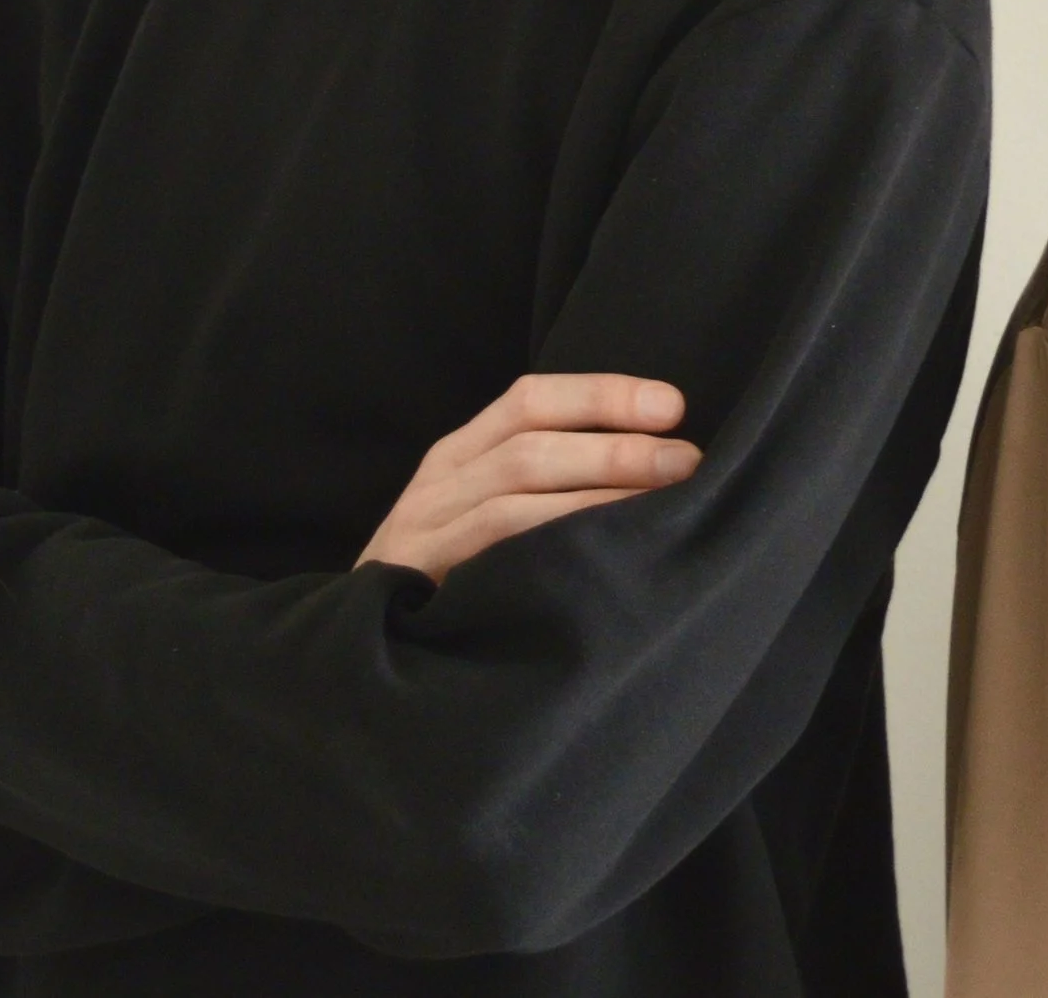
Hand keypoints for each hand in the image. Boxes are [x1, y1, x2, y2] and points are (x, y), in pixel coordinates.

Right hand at [356, 374, 699, 583]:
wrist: (359, 652)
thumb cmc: (452, 575)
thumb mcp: (485, 512)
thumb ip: (546, 479)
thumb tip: (655, 455)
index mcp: (460, 454)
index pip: (531, 400)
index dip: (603, 395)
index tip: (674, 406)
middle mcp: (439, 484)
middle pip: (531, 445)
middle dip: (616, 449)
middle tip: (688, 461)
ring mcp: (423, 533)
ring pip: (515, 497)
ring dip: (597, 495)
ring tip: (664, 505)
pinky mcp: (418, 584)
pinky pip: (492, 556)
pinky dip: (551, 548)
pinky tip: (601, 559)